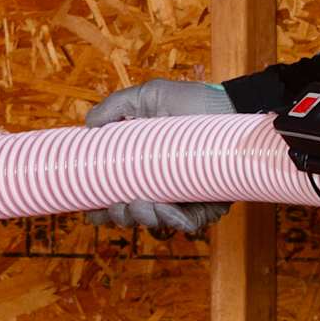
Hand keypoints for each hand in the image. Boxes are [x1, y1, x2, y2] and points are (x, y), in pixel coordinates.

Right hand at [80, 78, 236, 235]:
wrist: (231, 107)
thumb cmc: (193, 101)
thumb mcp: (148, 97)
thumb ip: (115, 108)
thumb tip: (88, 125)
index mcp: (144, 166)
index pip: (117, 192)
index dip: (100, 205)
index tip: (89, 208)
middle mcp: (163, 185)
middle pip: (133, 214)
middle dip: (121, 215)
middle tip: (117, 205)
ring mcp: (185, 197)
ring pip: (158, 222)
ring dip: (143, 218)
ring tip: (140, 204)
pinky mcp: (210, 204)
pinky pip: (190, 223)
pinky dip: (174, 221)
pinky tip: (164, 210)